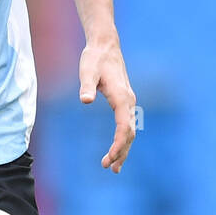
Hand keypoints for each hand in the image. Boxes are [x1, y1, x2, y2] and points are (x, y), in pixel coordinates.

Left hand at [78, 38, 136, 172]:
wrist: (105, 46)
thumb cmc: (94, 58)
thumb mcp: (87, 70)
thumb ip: (86, 86)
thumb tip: (85, 100)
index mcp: (122, 97)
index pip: (124, 127)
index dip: (118, 145)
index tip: (109, 159)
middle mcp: (129, 101)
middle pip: (129, 133)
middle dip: (121, 152)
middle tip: (110, 169)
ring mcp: (128, 102)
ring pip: (130, 131)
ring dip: (123, 149)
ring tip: (114, 168)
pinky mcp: (124, 102)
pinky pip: (127, 125)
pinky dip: (123, 140)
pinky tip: (116, 149)